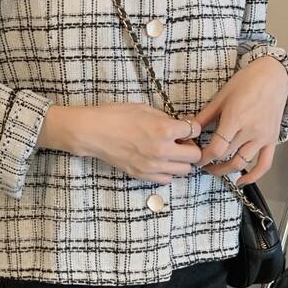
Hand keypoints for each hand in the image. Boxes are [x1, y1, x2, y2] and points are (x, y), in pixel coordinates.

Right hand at [71, 103, 202, 184]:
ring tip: (169, 152)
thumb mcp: (144, 108)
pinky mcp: (142, 174)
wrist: (92, 132)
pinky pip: (167, 179)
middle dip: (190, 146)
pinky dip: (167, 171)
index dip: (191, 127)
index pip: (195, 131)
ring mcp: (152, 165)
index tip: (184, 126)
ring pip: (184, 170)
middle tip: (179, 141)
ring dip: (180, 160)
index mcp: (164, 129)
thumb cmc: (115, 116)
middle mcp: (162, 150)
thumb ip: (165, 118)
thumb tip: (178, 125)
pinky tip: (158, 161)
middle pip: (194, 155)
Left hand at [194, 57, 287, 185]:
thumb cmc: (246, 82)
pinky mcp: (272, 139)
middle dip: (210, 164)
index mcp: (236, 119)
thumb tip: (188, 130)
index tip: (194, 158)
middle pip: (226, 157)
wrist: (272, 75)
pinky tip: (241, 181)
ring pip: (242, 163)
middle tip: (200, 164)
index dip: (203, 158)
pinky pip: (265, 164)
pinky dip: (254, 177)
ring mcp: (263, 137)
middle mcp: (251, 130)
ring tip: (214, 170)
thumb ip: (204, 117)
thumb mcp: (220, 98)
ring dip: (226, 171)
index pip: (216, 149)